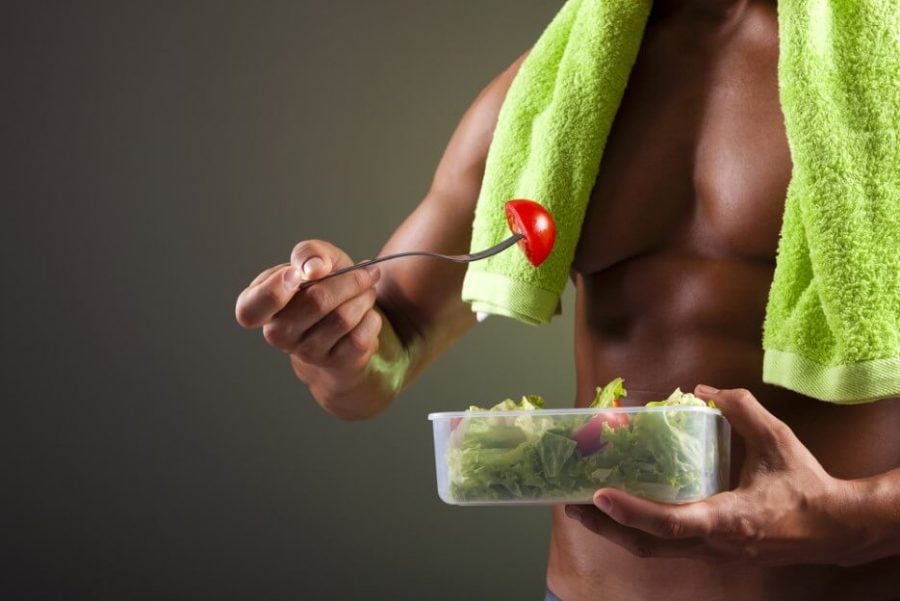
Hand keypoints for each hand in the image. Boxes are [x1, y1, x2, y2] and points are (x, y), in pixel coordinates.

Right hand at [235, 240, 382, 387]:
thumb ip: (309, 253)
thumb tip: (315, 267)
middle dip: (350, 280)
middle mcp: (277, 333)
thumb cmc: (321, 287)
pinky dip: (372, 316)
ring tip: (367, 290)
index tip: (297, 274)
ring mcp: (306, 352)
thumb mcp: (314, 260)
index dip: (274, 291)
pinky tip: (366, 313)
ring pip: (343, 317)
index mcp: (258, 305)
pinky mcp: (336, 362)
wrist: (343, 328)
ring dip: (365, 296)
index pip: (250, 310)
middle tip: (365, 272)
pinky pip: (361, 334)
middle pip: (316, 302)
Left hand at [565, 386, 868, 566]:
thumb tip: (702, 390)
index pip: (673, 523)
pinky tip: (621, 514)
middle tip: (572, 504)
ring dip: (617, 532)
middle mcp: (714, 544)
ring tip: (584, 509)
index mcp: (730, 519)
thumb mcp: (777, 440)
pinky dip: (638, 532)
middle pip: (650, 545)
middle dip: (607, 527)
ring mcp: (713, 553)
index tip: (600, 495)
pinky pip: (667, 547)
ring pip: (654, 551)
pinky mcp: (713, 552)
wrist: (834, 529)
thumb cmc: (805, 485)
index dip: (633, 512)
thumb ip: (740, 409)